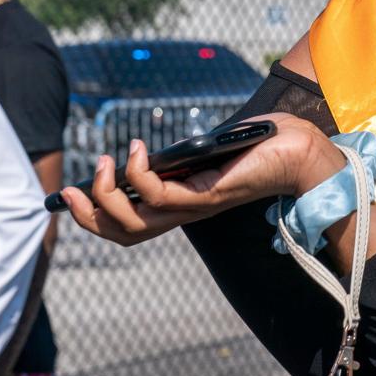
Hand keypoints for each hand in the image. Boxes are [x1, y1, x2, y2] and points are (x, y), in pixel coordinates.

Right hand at [61, 113, 344, 245]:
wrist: (302, 149)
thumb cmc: (262, 144)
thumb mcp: (209, 148)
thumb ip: (182, 153)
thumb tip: (149, 150)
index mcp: (184, 203)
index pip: (133, 225)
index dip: (99, 217)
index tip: (73, 195)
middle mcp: (187, 211)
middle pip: (126, 232)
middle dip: (91, 214)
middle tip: (74, 186)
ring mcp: (197, 206)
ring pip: (137, 219)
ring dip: (111, 192)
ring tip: (107, 160)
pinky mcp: (210, 195)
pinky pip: (161, 196)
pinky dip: (140, 175)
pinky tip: (138, 150)